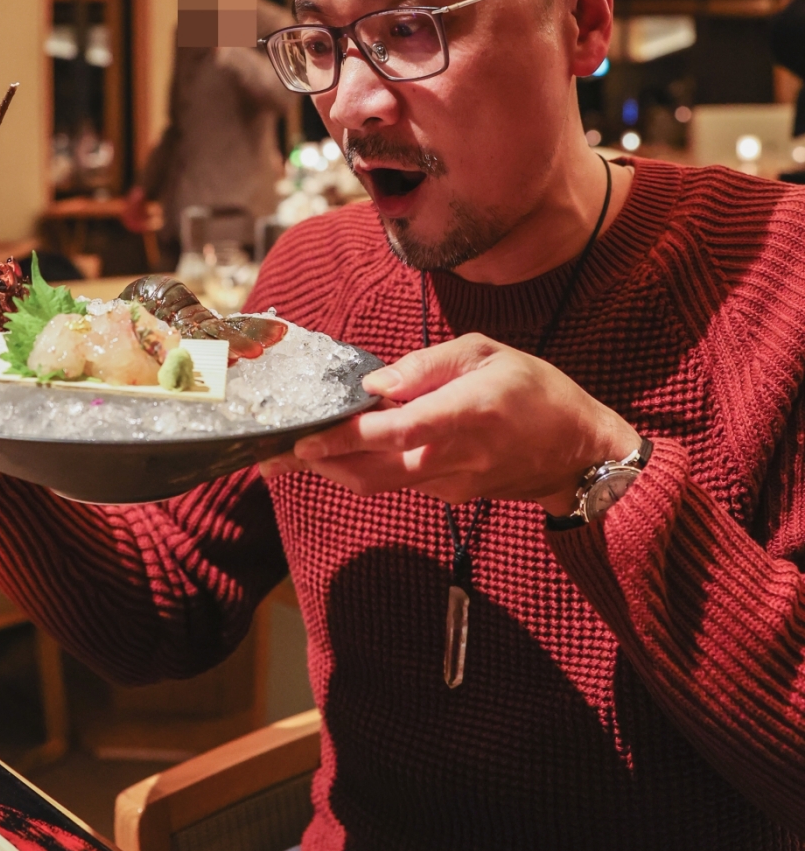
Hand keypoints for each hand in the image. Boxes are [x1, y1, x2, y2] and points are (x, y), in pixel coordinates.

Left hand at [259, 334, 640, 512]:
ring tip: (289, 457)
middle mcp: (455, 457)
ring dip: (333, 470)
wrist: (580, 454)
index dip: (348, 438)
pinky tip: (340, 452)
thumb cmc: (536, 391)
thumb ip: (427, 366)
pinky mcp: (450, 497)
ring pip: (379, 483)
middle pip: (373, 470)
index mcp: (467, 413)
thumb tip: (375, 385)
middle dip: (319, 463)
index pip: (397, 432)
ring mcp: (452, 484)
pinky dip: (365, 469)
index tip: (307, 438)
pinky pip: (399, 483)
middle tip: (271, 455)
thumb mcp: (488, 354)